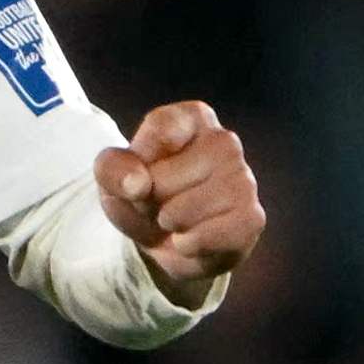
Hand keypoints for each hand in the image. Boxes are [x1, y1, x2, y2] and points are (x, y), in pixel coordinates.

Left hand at [97, 100, 265, 297]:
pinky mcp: (251, 218)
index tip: (138, 171)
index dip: (138, 160)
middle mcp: (225, 141)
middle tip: (155, 203)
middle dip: (147, 200)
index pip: (161, 129)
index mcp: (192, 118)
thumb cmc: (142, 194)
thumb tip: (137, 184)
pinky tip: (189, 239)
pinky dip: (187, 245)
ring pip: (184, 210)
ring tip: (172, 220)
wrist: (168, 238)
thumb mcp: (112, 176)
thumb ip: (112, 169)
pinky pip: (206, 237)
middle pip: (163, 177)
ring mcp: (243, 179)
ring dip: (166, 224)